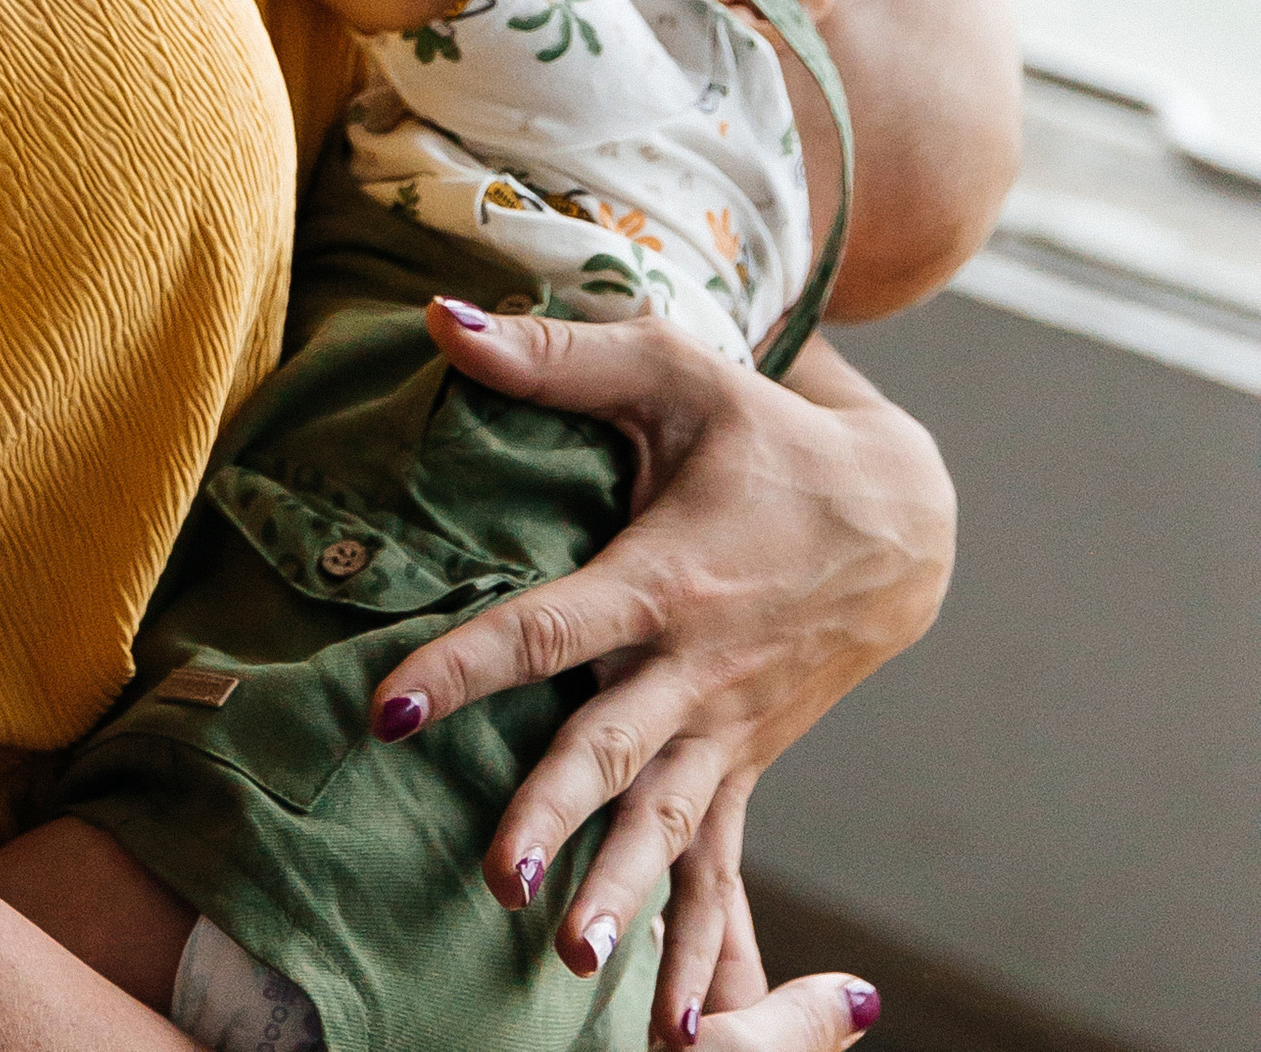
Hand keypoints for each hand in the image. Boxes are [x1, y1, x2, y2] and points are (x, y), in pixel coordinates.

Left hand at [373, 303, 950, 1050]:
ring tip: (571, 969)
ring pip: (667, 830)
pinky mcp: (745, 768)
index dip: (470, 665)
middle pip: (612, 752)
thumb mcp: (673, 373)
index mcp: (664, 580)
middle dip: (557, 818)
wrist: (902, 522)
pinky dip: (703, 951)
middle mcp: (694, 672)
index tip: (394, 711)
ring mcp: (726, 733)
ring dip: (623, 899)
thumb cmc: (765, 434)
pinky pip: (719, 870)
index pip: (550, 628)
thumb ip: (556, 354)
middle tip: (499, 881)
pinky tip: (673, 1026)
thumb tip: (439, 316)